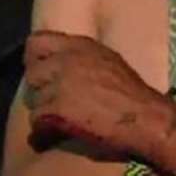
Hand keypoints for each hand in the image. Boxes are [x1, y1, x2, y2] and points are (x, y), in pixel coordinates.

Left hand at [22, 31, 172, 163]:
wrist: (143, 116)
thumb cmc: (131, 91)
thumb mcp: (107, 59)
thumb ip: (82, 56)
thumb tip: (63, 60)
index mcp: (79, 45)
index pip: (37, 42)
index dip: (34, 58)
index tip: (41, 70)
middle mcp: (67, 60)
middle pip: (32, 72)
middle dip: (39, 87)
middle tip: (49, 100)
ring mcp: (61, 83)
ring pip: (34, 98)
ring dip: (43, 110)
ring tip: (57, 118)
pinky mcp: (58, 108)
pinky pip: (37, 120)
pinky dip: (43, 130)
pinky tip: (53, 133)